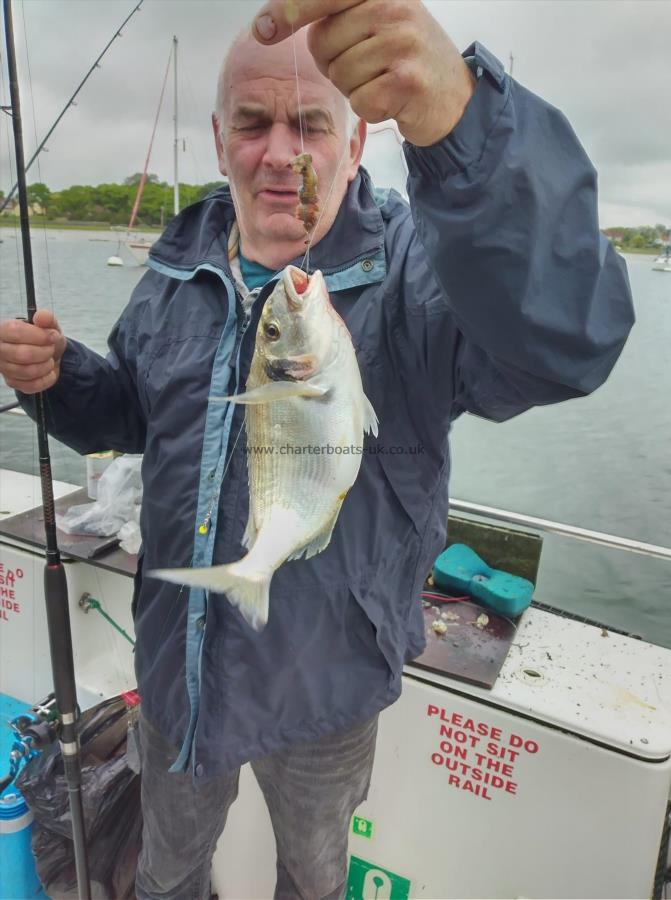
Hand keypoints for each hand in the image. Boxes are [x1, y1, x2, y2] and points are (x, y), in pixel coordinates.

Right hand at [0, 310, 66, 393]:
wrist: (48, 355)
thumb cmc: (44, 338)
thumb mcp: (49, 325)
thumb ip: (47, 318)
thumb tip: (41, 316)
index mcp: (3, 330)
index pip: (15, 332)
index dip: (38, 335)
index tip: (52, 336)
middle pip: (22, 354)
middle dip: (45, 352)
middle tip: (51, 348)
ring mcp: (4, 368)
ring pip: (28, 371)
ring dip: (46, 365)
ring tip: (50, 358)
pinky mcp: (12, 382)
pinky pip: (32, 385)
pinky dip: (47, 378)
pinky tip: (49, 371)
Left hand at [252, 0, 475, 145]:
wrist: (454, 97)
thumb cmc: (405, 59)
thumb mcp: (376, 21)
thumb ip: (336, 15)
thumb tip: (272, 21)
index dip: (288, 11)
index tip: (261, 30)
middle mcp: (394, 7)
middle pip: (323, 43)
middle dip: (334, 63)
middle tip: (367, 65)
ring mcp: (402, 42)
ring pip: (340, 75)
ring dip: (355, 88)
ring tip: (383, 80)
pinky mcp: (406, 80)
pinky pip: (360, 101)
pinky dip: (371, 108)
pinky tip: (392, 99)